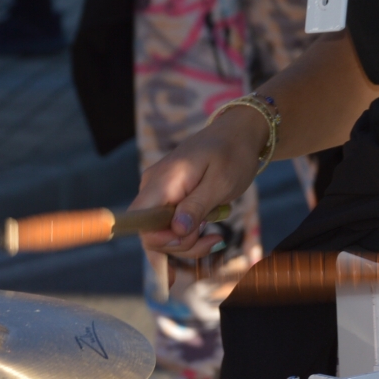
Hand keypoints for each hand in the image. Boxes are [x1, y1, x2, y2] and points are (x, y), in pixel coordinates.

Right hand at [131, 106, 266, 257]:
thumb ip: (197, 206)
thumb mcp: (221, 183)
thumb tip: (177, 230)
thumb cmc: (232, 154)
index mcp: (163, 181)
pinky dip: (188, 235)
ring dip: (188, 243)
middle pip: (151, 233)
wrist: (236, 133)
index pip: (141, 222)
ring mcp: (158, 193)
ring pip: (161, 234)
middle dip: (182, 245)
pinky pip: (170, 226)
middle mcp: (153, 187)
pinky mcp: (168, 198)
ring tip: (216, 235)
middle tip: (214, 237)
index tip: (191, 237)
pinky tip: (207, 235)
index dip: (161, 240)